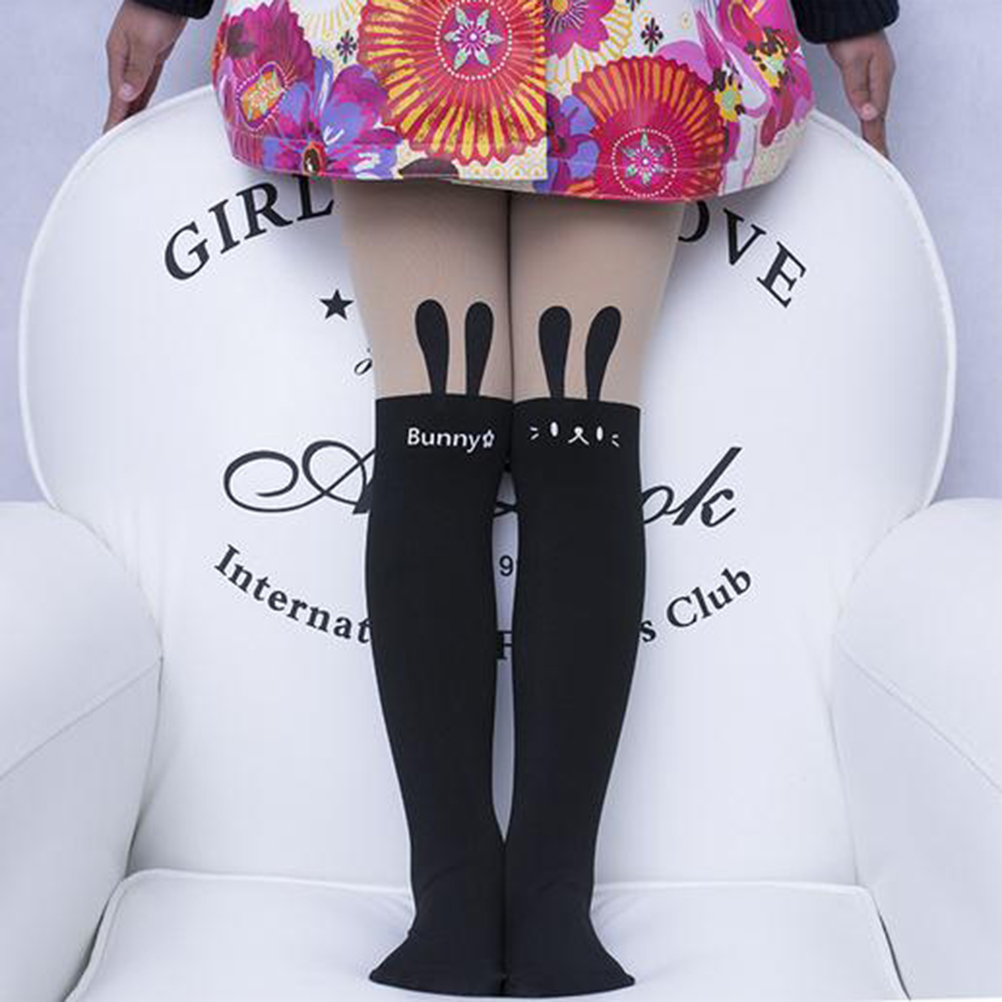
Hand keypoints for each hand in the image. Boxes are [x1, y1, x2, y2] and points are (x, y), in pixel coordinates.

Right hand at [104, 0, 186, 132]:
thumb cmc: (154, 12)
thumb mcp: (145, 43)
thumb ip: (137, 70)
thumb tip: (127, 94)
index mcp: (118, 55)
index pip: (117, 94)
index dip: (115, 116)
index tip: (110, 133)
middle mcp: (125, 59)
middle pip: (121, 95)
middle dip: (118, 117)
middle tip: (112, 137)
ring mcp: (137, 59)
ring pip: (132, 92)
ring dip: (130, 110)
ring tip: (126, 130)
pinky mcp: (151, 58)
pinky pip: (144, 85)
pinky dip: (142, 98)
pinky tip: (140, 108)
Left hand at [825, 30, 895, 159]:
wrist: (851, 17)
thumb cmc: (852, 35)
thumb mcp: (853, 63)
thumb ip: (858, 89)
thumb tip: (868, 114)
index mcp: (880, 81)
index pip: (878, 118)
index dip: (877, 140)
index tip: (881, 159)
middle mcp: (881, 81)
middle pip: (880, 117)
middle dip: (880, 141)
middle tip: (883, 162)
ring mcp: (877, 78)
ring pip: (877, 110)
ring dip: (876, 131)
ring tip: (877, 150)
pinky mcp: (869, 76)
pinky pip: (871, 102)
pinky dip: (871, 117)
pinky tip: (870, 122)